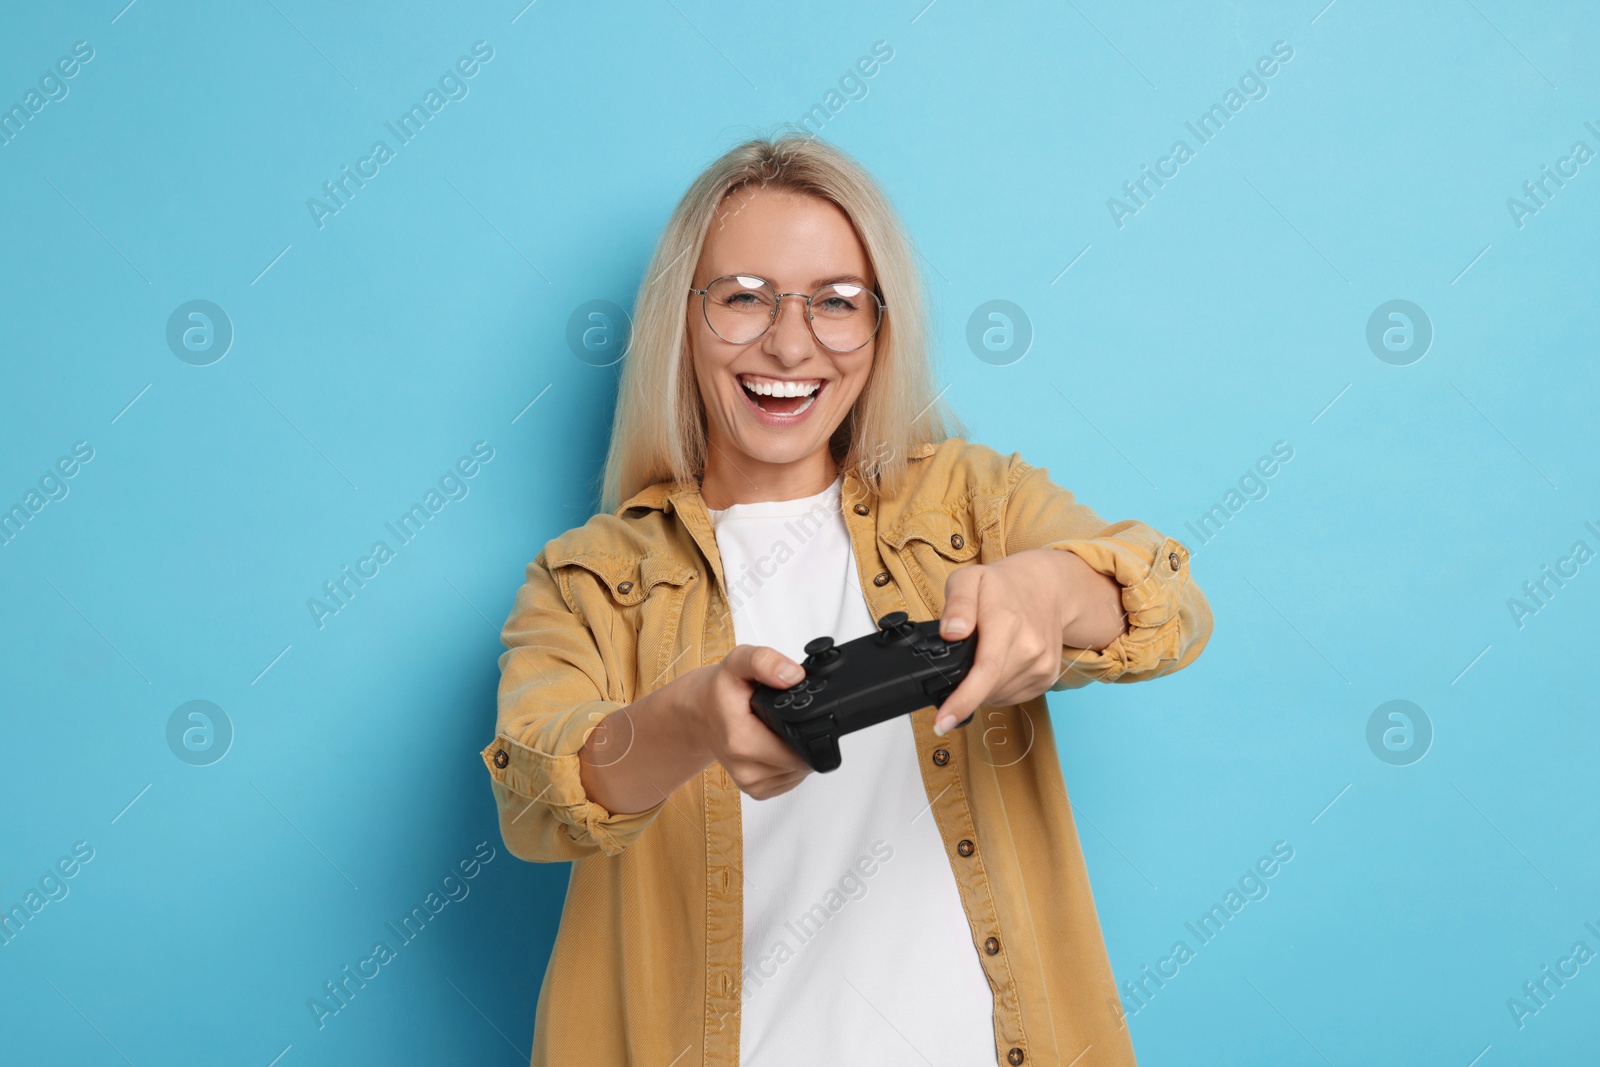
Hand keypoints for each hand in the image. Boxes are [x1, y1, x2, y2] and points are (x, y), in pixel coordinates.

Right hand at [681, 644, 814, 799]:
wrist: (698, 713)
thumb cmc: (719, 690)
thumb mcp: (739, 662)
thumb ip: (765, 662)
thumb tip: (794, 675)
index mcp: (742, 741)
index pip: (800, 750)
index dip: (811, 730)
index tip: (800, 713)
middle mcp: (746, 768)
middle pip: (803, 762)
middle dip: (805, 738)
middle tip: (787, 717)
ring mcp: (751, 783)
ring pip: (799, 772)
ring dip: (798, 751)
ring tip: (779, 728)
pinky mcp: (757, 790)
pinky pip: (791, 780)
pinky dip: (791, 763)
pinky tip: (777, 742)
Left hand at [931, 548, 1125, 734]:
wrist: (1048, 588)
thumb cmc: (1003, 586)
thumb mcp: (968, 579)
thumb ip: (956, 604)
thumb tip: (951, 632)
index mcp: (1007, 624)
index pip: (984, 671)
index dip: (961, 702)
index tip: (941, 722)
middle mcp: (1030, 649)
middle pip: (987, 689)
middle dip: (963, 691)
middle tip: (952, 670)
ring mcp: (1042, 666)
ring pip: (998, 697)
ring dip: (980, 690)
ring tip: (978, 659)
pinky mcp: (1047, 678)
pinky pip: (1012, 697)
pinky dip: (996, 690)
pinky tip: (994, 668)